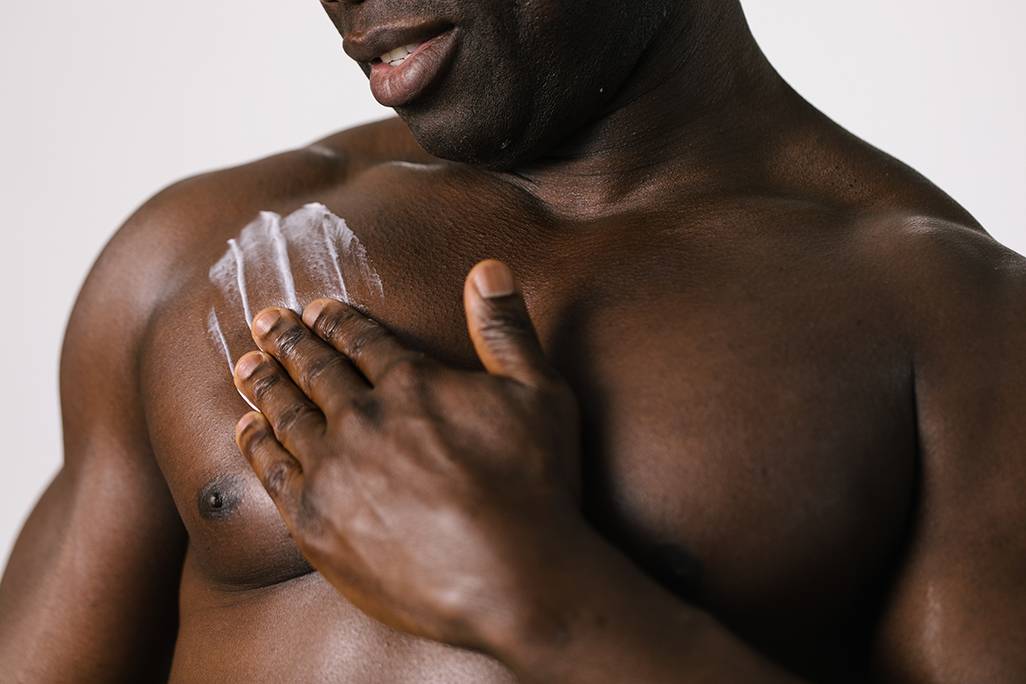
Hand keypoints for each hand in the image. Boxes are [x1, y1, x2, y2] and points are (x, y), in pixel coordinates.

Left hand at [231, 260, 581, 649]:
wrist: (514, 582)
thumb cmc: (535, 487)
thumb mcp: (539, 394)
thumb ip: (505, 330)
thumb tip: (487, 268)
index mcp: (411, 384)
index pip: (361, 340)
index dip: (335, 320)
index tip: (314, 308)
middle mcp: (362, 420)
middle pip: (314, 369)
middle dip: (287, 340)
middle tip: (264, 320)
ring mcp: (333, 473)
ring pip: (285, 414)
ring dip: (263, 384)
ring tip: (245, 364)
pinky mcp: (315, 524)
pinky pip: (272, 473)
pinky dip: (255, 444)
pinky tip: (245, 429)